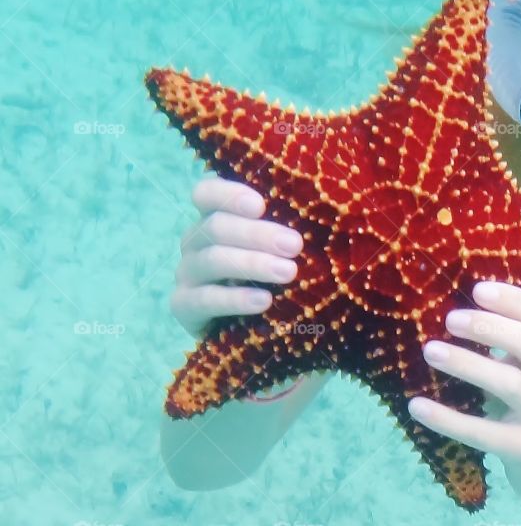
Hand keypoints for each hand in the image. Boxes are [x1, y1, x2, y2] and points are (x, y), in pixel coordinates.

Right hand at [170, 176, 302, 339]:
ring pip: (211, 259)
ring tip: (288, 272)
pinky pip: (204, 299)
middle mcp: (196, 241)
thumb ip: (290, 233)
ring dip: (252, 264)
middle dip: (258, 234)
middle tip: (295, 245)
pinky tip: (263, 301)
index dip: (229, 195)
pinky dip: (235, 299)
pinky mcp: (184, 306)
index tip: (261, 206)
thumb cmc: (277, 278)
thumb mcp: (283, 251)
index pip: (207, 193)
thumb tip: (331, 216)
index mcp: (217, 218)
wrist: (254, 332)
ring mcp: (187, 273)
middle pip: (215, 226)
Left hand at [409, 281, 520, 512]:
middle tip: (450, 319)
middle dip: (491, 327)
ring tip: (430, 351)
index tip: (477, 290)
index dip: (513, 300)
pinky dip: (448, 419)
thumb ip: (511, 346)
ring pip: (510, 384)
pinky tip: (418, 406)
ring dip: (468, 364)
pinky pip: (484, 433)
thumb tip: (458, 314)